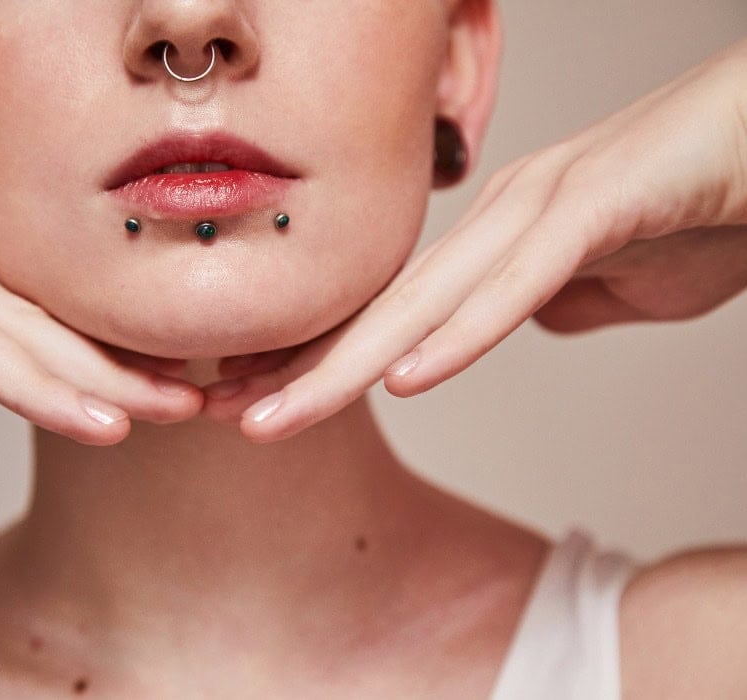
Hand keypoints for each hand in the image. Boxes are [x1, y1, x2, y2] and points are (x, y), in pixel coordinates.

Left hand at [203, 39, 746, 442]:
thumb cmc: (699, 208)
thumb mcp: (610, 287)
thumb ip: (551, 303)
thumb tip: (528, 322)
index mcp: (493, 241)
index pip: (389, 317)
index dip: (318, 364)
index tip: (256, 408)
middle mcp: (498, 221)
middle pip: (382, 311)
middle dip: (297, 370)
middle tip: (222, 417)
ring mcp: (542, 208)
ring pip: (426, 300)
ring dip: (345, 365)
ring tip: (272, 417)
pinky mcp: (601, 205)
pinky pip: (522, 280)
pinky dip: (463, 334)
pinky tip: (405, 378)